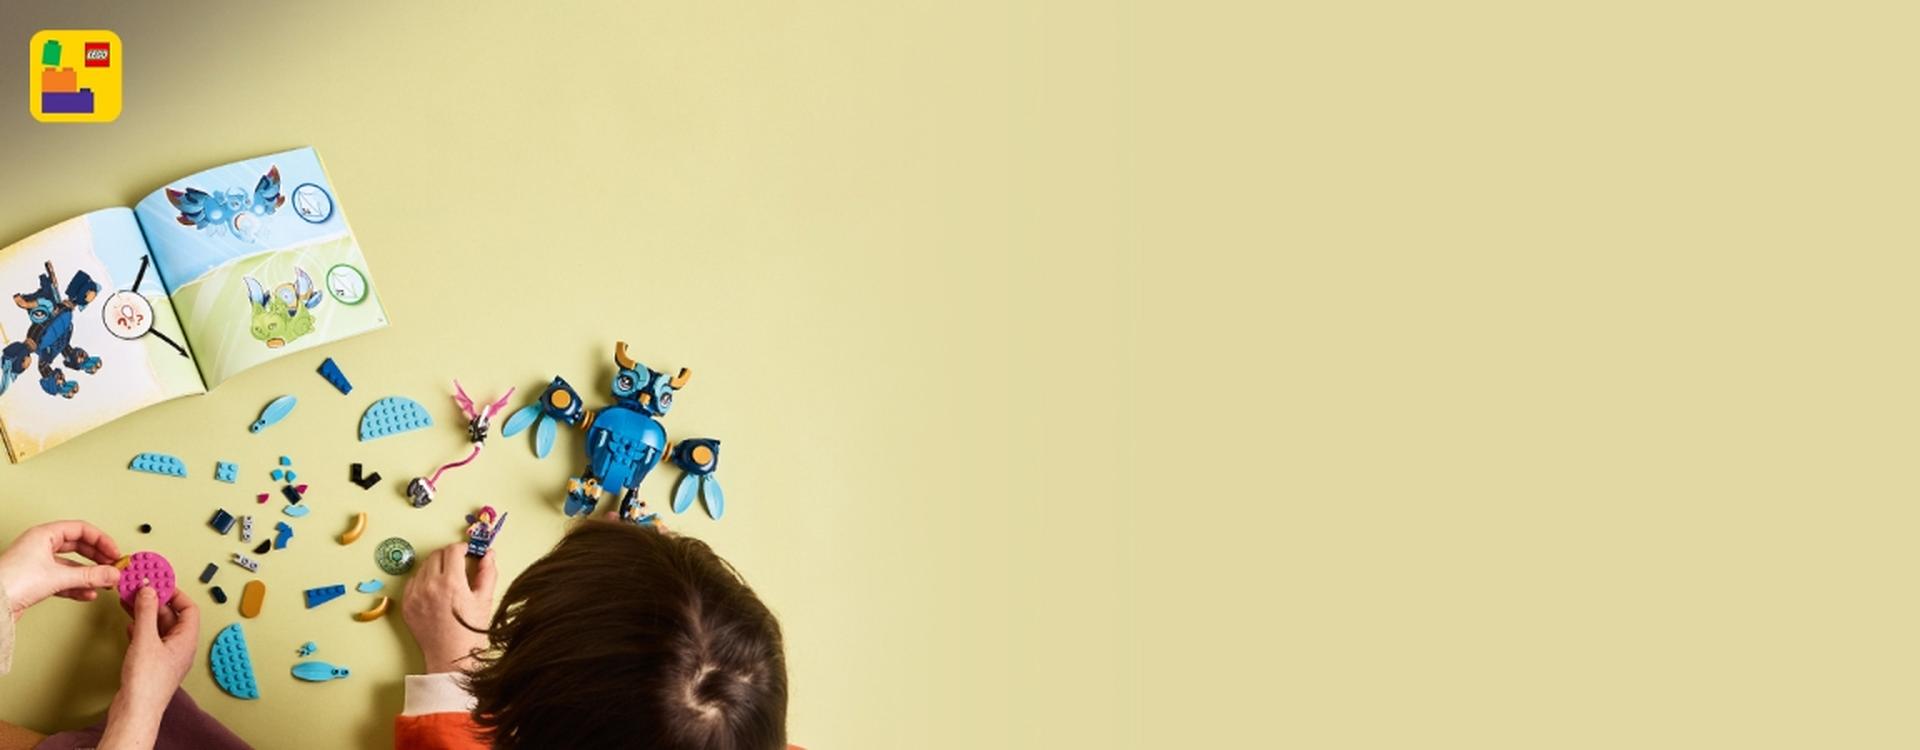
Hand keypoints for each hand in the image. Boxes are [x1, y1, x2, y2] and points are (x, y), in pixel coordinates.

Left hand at [0, 520, 120, 620]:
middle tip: (112, 566)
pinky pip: (63, 580)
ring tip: (104, 582)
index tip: (114, 553)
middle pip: (78, 546)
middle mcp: (40, 546)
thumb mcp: (58, 576)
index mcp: (44, 535)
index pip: (81, 529)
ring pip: (71, 565)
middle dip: (97, 558)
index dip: (101, 540)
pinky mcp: (36, 581)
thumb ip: (90, 575)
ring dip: (89, 574)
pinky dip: (77, 586)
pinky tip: (88, 593)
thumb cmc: (11, 581)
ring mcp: (38, 564)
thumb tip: (112, 574)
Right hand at [101, 586, 198, 749]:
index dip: (175, 593)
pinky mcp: (152, 664)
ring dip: (145, 613)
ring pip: (159, 627)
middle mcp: (180, 647)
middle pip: (172, 616)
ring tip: (130, 601)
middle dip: (156, 601)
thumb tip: (149, 590)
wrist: (136, 711)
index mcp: (187, 640)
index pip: (189, 608)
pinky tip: (130, 623)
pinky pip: (150, 639)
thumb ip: (146, 612)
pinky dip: (140, 628)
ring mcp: (166, 656)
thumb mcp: (146, 639)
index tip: (160, 582)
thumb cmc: (147, 682)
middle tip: (140, 588)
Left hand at [402, 544, 496, 673]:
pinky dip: (424, 580)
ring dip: (436, 566)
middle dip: (449, 555)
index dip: (463, 548)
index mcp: (451, 583)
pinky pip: (413, 582)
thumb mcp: (485, 600)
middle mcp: (430, 586)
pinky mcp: (407, 605)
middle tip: (459, 564)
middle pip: (436, 555)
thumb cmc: (471, 633)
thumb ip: (487, 572)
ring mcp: (415, 596)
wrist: (451, 658)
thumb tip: (488, 554)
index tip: (468, 553)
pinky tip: (435, 590)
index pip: (453, 550)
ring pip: (423, 566)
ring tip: (448, 579)